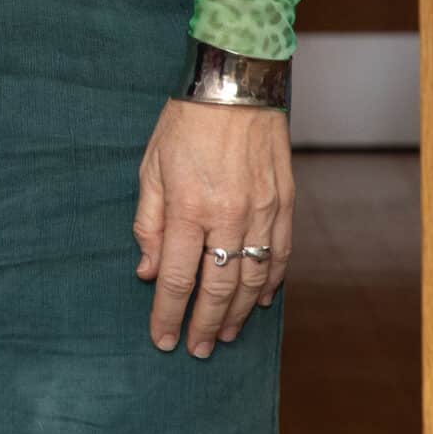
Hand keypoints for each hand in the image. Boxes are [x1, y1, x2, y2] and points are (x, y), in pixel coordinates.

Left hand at [134, 97, 291, 357]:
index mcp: (188, 206)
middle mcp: (228, 215)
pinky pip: (280, 256)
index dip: (169, 313)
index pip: (177, 277)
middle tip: (195, 348)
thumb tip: (147, 270)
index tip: (163, 339)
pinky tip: (259, 301)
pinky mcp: (284, 204)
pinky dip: (271, 284)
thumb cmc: (185, 122)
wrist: (235, 84)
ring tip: (224, 334)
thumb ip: (148, 222)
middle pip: (217, 287)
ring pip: (253, 279)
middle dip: (204, 324)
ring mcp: (262, 212)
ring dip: (238, 313)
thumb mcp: (150, 166)